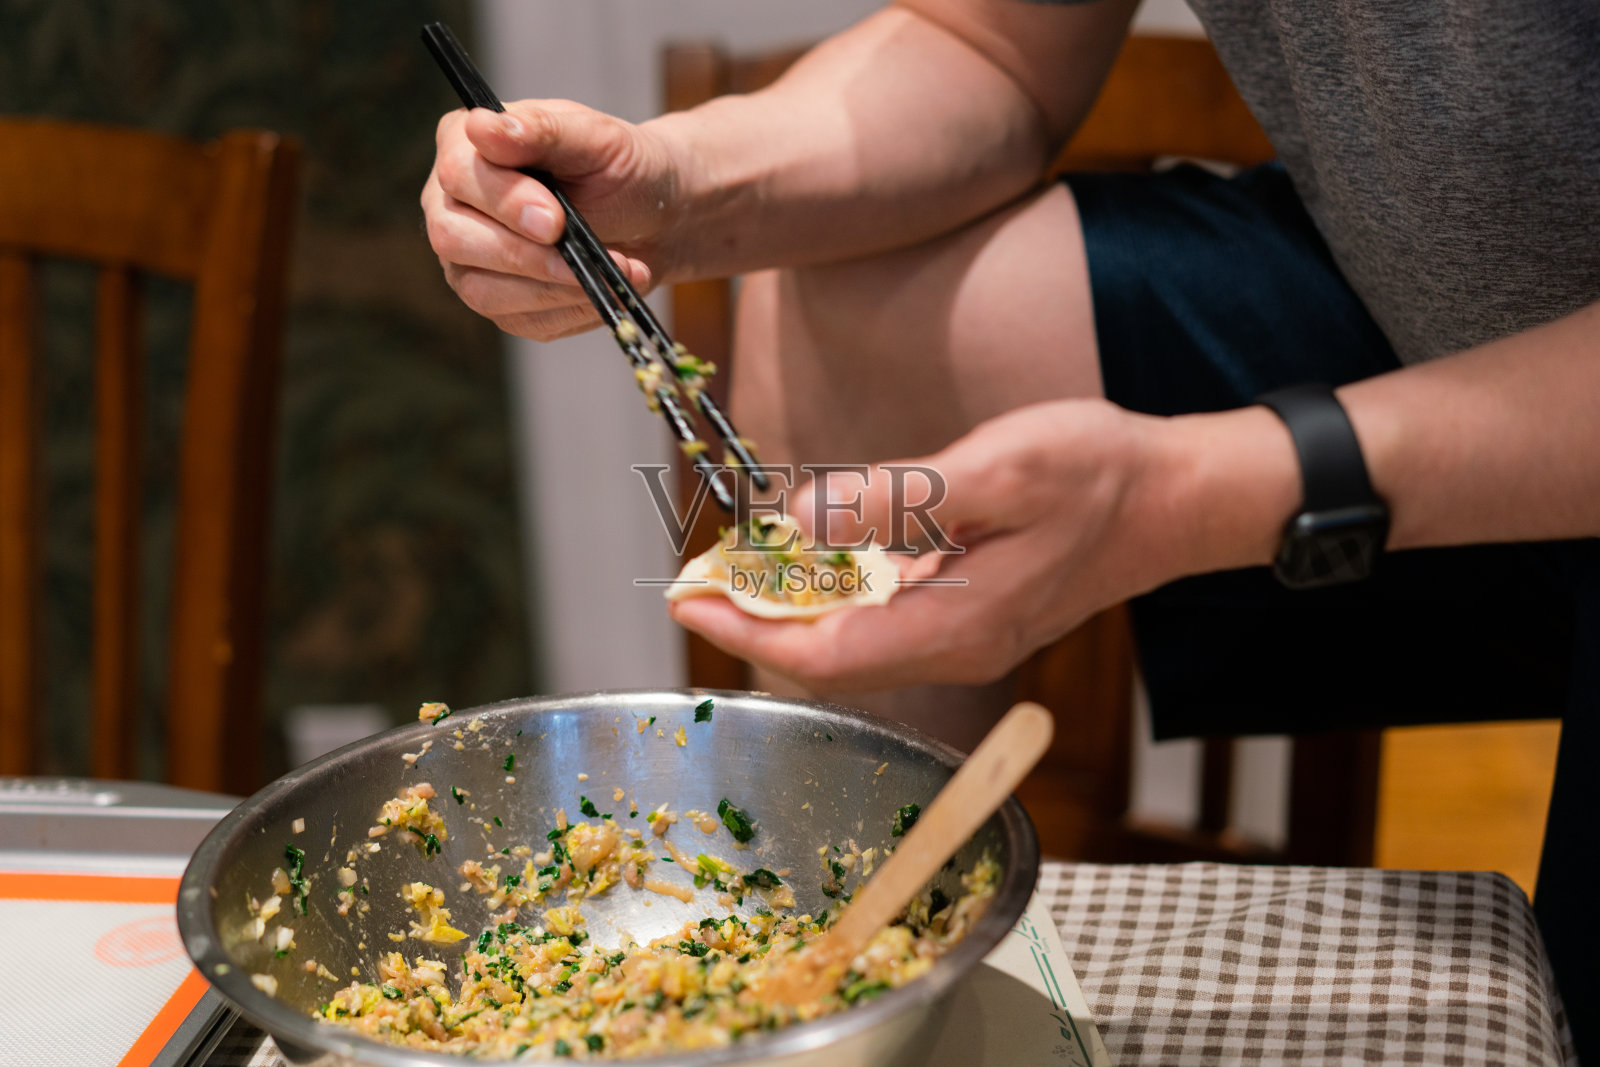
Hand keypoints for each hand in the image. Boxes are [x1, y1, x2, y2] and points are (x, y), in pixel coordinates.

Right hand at [421, 100, 678, 339]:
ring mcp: (469, 258)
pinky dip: (570, 310)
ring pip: (482, 290)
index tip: (555, 221)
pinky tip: (604, 292)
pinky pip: (520, 320)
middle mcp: (453, 204)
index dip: (504, 201)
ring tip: (613, 273)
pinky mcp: (498, 301)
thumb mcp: (594, 138)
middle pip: (453, 238)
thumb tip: (482, 127)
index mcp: (465, 145)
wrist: (654, 217)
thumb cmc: (619, 167)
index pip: (459, 174)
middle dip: (522, 255)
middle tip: (581, 260)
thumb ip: (541, 130)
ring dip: (553, 289)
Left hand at [669, 399, 1224, 690]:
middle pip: (826, 659)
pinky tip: (809, 562)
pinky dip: (831, 599)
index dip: (747, 632)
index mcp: (956, 625)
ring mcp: (963, 636)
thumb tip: (796, 520)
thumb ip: (896, 499)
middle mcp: (954, 647)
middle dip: (752, 626)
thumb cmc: (1096, 476)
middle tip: (694, 582)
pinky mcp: (968, 614)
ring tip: (733, 574)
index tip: (688, 600)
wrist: (1172, 497)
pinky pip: (880, 623)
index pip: (823, 652)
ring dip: (787, 615)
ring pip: (850, 645)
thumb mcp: (996, 470)